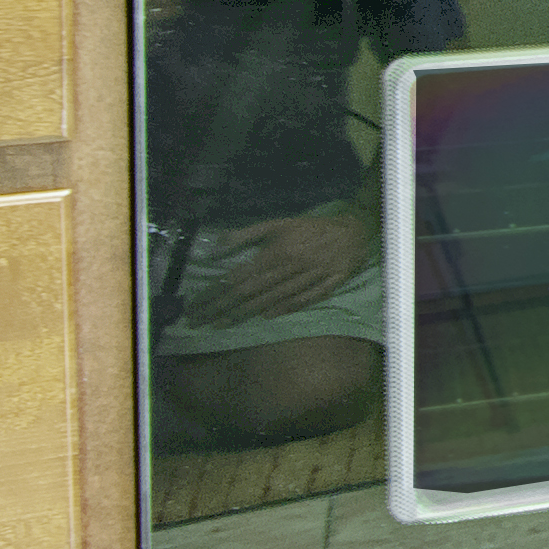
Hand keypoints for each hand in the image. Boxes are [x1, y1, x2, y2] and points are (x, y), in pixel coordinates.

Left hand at [180, 206, 371, 324]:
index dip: (214, 292)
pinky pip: (302, 301)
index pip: (237, 278)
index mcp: (275, 253)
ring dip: (242, 314)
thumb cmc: (311, 227)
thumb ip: (245, 235)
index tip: (194, 304)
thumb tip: (216, 249)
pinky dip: (284, 309)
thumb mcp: (277, 223)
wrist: (355, 229)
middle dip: (220, 308)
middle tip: (196, 321)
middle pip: (249, 293)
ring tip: (219, 325)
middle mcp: (289, 268)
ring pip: (271, 300)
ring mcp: (309, 279)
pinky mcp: (326, 286)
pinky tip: (265, 318)